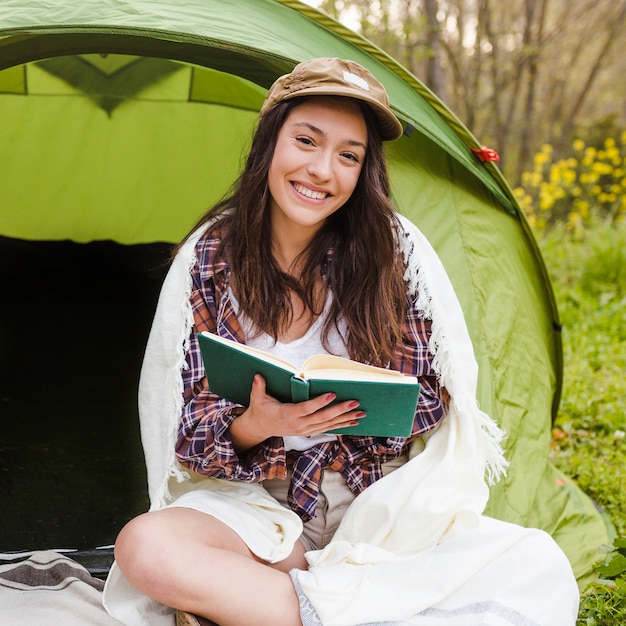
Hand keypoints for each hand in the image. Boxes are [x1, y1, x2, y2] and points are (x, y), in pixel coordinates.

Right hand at [229, 374, 363, 452]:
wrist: (260, 428)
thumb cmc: (260, 410)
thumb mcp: (257, 399)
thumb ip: (259, 387)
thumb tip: (258, 375)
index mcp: (287, 414)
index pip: (306, 408)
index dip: (319, 402)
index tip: (332, 394)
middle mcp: (298, 424)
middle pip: (322, 418)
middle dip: (340, 410)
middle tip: (355, 402)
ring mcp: (305, 430)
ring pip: (328, 425)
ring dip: (345, 419)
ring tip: (361, 413)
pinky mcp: (308, 431)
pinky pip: (327, 429)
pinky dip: (341, 426)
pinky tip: (353, 422)